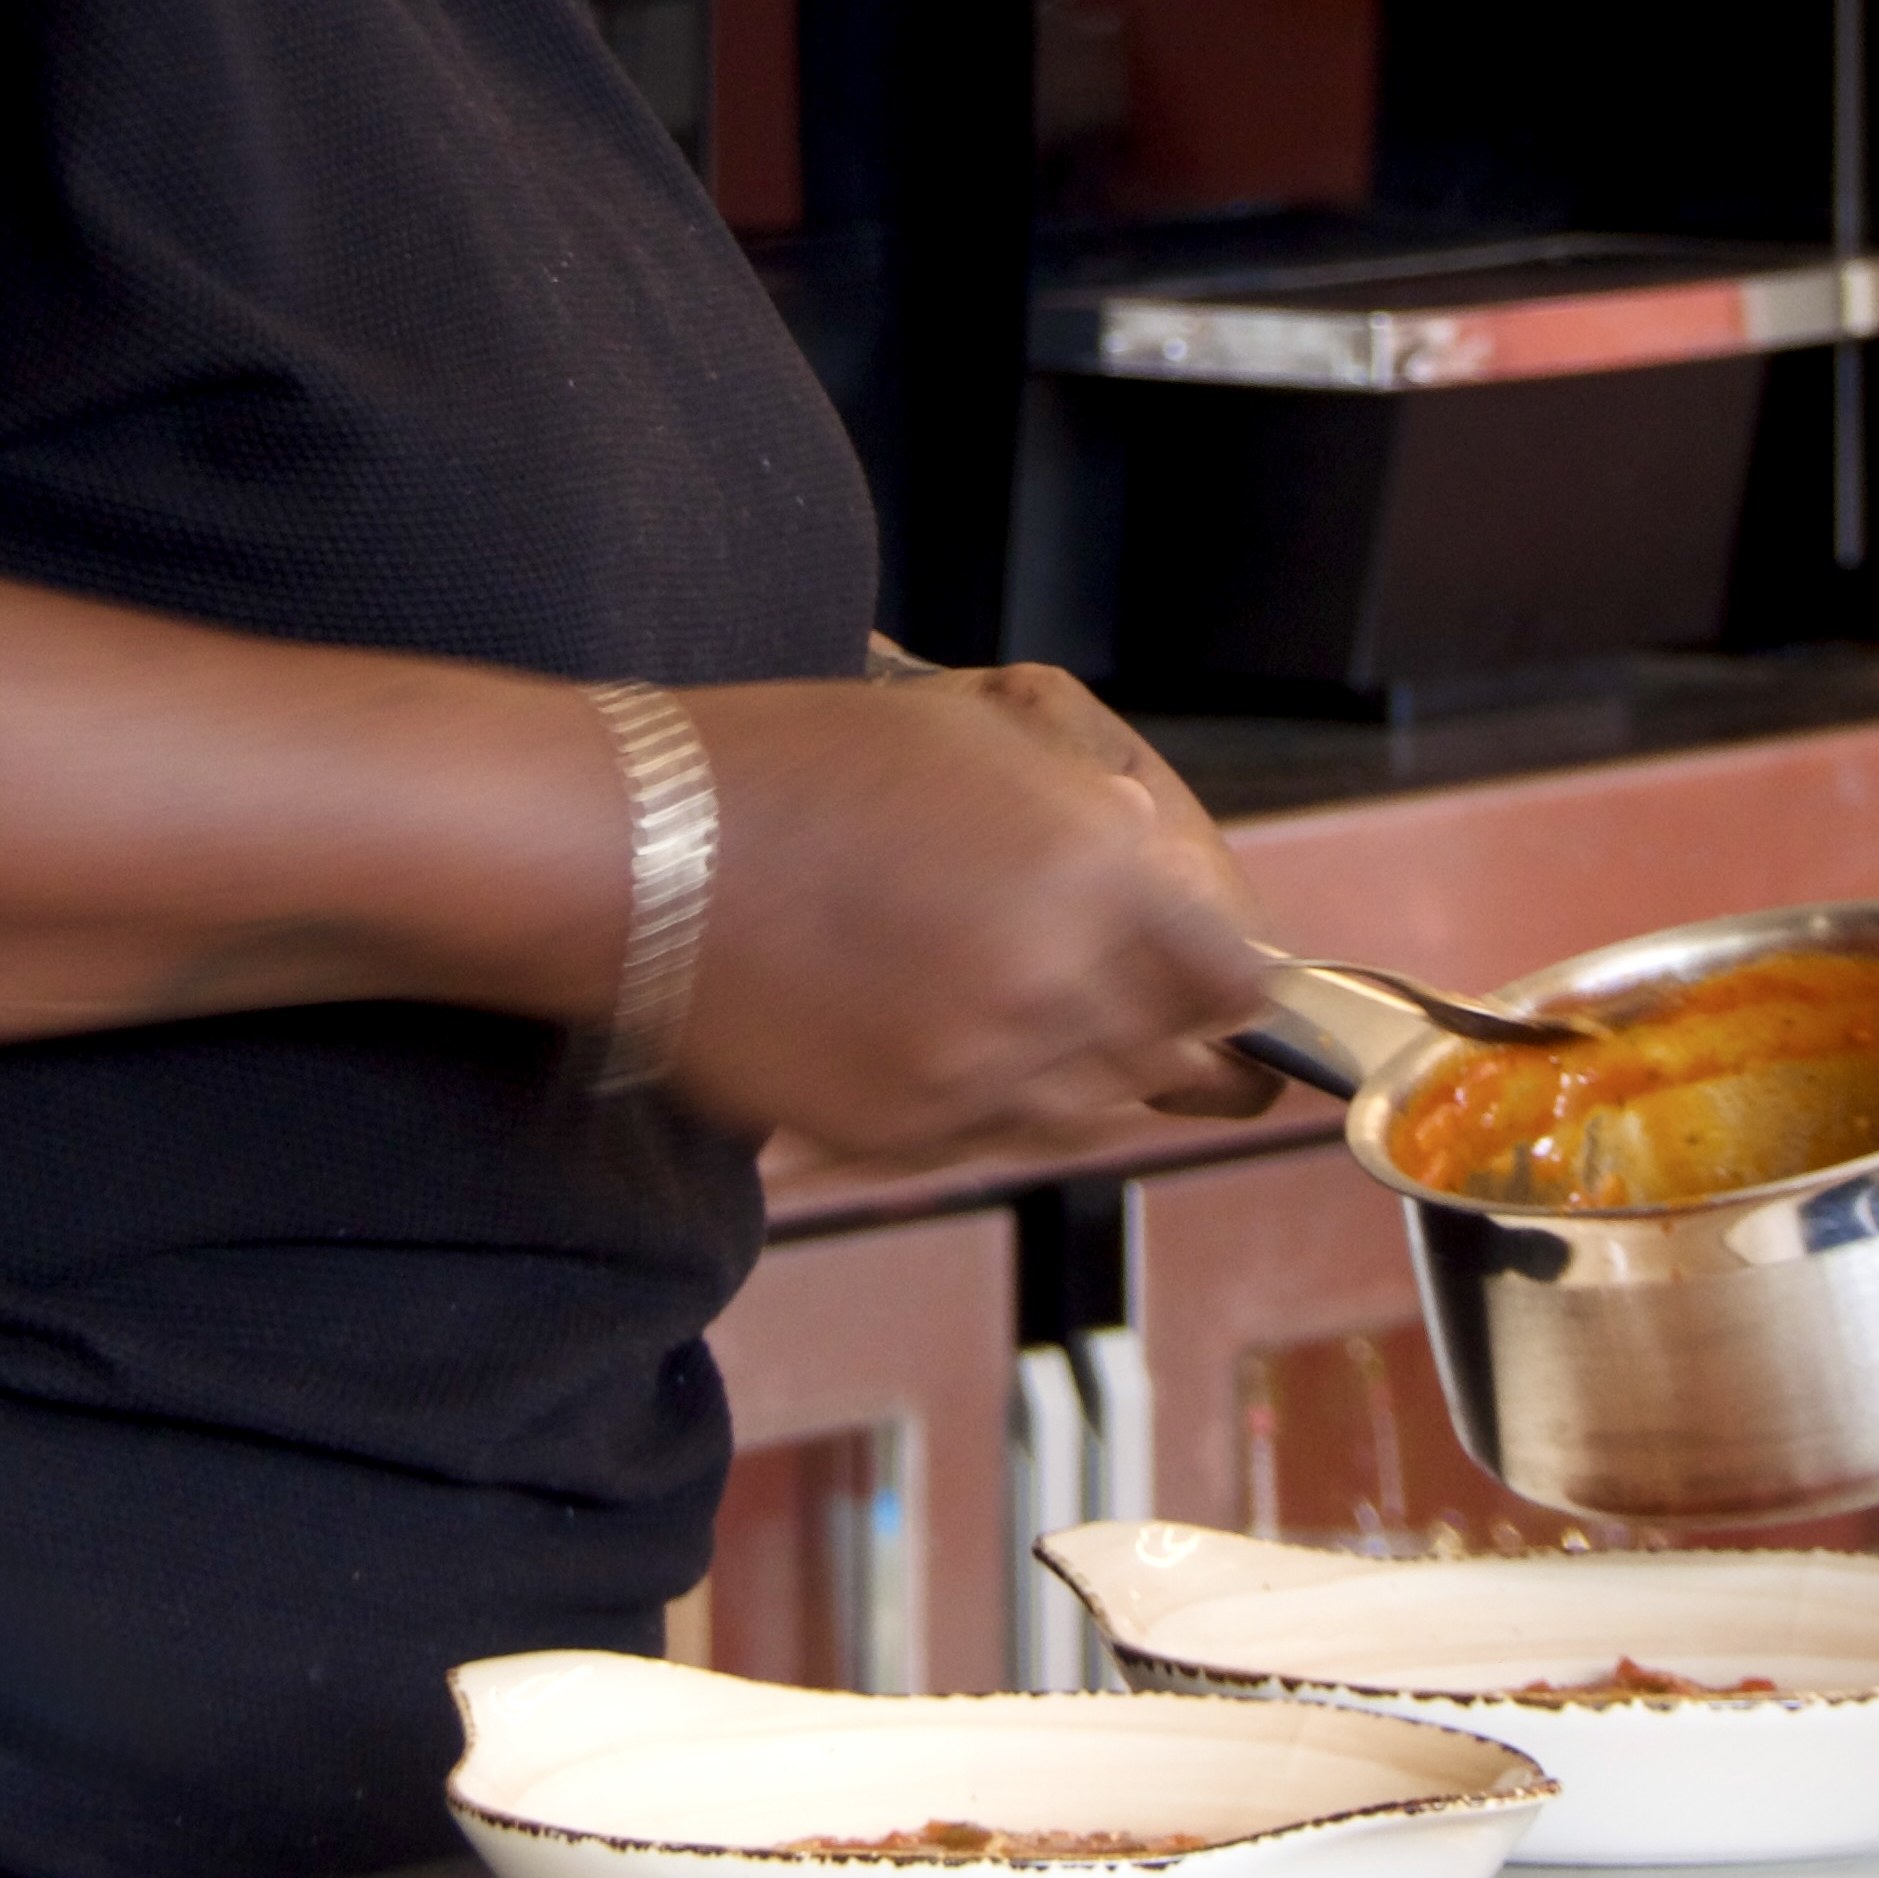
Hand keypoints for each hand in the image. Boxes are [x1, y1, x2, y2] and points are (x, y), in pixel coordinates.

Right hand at [666, 667, 1282, 1159]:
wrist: (638, 849)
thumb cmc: (792, 766)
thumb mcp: (967, 736)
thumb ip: (1084, 810)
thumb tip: (1150, 858)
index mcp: (1089, 872)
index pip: (1236, 977)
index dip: (1240, 983)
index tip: (1228, 981)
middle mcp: (1052, 987)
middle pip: (1181, 1061)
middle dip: (1178, 1035)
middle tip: (1159, 1014)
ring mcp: (974, 1074)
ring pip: (1096, 1114)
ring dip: (1098, 1077)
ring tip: (1047, 1023)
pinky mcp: (900, 1135)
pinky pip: (997, 1141)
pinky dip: (1003, 1106)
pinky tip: (962, 1048)